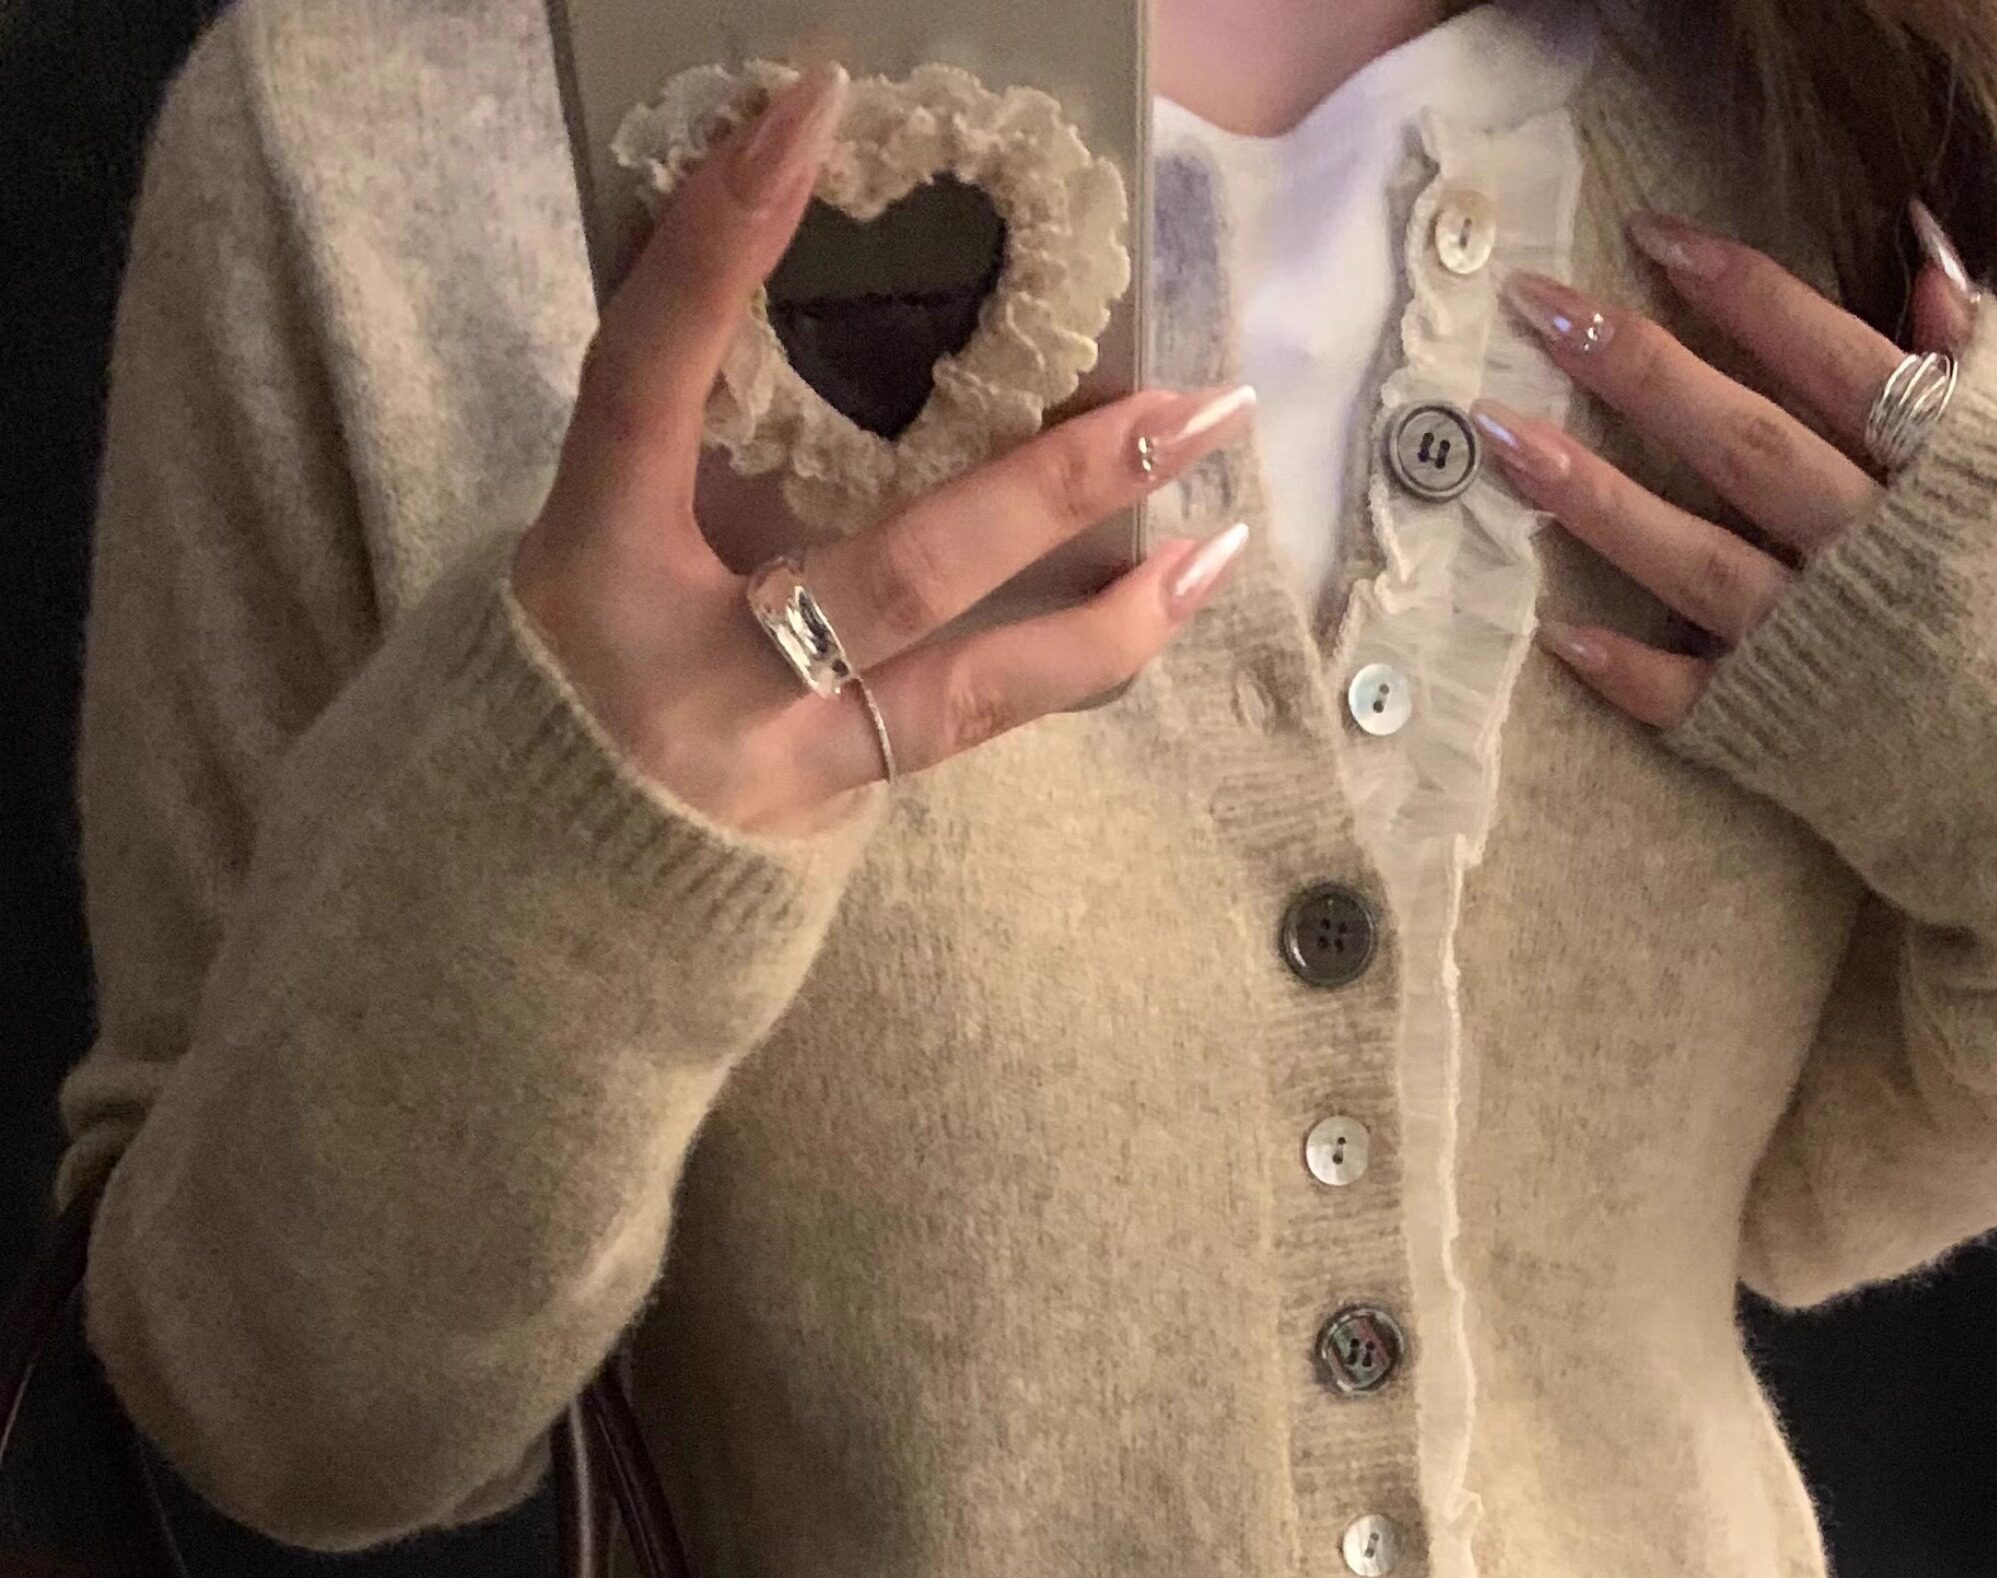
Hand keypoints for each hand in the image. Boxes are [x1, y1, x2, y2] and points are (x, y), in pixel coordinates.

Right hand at [510, 61, 1255, 843]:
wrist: (573, 847)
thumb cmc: (601, 634)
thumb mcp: (611, 511)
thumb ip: (697, 408)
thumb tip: (809, 238)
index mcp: (600, 554)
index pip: (650, 375)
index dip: (719, 246)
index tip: (812, 106)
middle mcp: (702, 669)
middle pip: (898, 573)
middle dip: (1049, 489)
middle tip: (1177, 409)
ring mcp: (787, 757)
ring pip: (972, 689)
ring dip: (1109, 619)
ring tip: (1218, 541)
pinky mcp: (846, 803)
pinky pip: (979, 722)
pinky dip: (1079, 658)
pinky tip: (1167, 593)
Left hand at [1468, 203, 1981, 731]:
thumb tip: (1920, 247)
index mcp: (1960, 474)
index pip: (1833, 356)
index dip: (1744, 291)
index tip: (1656, 238)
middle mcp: (1883, 555)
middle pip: (1744, 444)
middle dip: (1638, 369)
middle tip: (1539, 308)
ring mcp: (1831, 653)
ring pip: (1697, 562)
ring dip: (1594, 499)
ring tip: (1503, 438)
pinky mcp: (1798, 742)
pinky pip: (1695, 699)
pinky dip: (1627, 669)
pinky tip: (1558, 630)